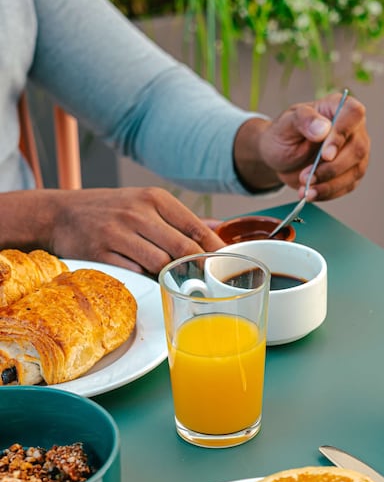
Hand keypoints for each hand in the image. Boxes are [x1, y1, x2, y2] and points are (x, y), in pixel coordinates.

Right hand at [46, 187, 223, 273]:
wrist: (59, 214)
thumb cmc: (109, 210)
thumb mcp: (145, 203)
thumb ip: (181, 219)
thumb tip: (218, 229)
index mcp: (154, 198)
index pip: (196, 228)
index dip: (215, 251)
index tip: (226, 266)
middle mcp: (138, 213)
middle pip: (183, 249)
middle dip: (199, 269)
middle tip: (208, 282)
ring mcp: (118, 233)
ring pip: (161, 265)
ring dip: (170, 277)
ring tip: (173, 280)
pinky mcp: (101, 253)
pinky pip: (135, 274)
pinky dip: (144, 279)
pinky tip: (144, 277)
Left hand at [234, 92, 369, 198]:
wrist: (280, 157)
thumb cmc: (284, 134)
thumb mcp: (285, 124)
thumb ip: (303, 120)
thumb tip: (323, 128)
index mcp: (337, 107)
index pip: (353, 114)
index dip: (342, 134)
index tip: (325, 155)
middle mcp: (352, 129)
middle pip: (358, 148)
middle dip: (331, 168)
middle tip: (306, 176)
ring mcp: (355, 152)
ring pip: (355, 170)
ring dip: (328, 184)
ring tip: (305, 188)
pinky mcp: (351, 173)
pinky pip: (347, 186)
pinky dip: (328, 192)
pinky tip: (311, 192)